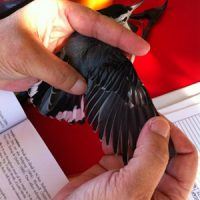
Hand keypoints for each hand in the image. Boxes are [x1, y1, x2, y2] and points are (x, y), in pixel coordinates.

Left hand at [0, 0, 148, 92]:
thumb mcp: (28, 54)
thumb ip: (58, 71)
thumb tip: (81, 85)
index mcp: (60, 13)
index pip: (97, 24)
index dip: (121, 36)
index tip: (140, 47)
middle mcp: (66, 29)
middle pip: (99, 40)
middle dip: (117, 53)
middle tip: (131, 66)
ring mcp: (65, 47)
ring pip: (91, 58)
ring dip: (102, 70)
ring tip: (117, 79)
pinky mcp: (61, 63)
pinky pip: (80, 71)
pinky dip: (87, 80)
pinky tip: (94, 88)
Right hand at [54, 117, 197, 199]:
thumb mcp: (131, 188)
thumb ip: (151, 157)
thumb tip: (160, 127)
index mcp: (167, 195)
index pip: (185, 159)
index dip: (176, 136)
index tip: (160, 122)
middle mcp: (150, 183)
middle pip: (162, 148)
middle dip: (152, 131)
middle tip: (143, 117)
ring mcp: (129, 174)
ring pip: (139, 144)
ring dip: (133, 131)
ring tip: (129, 121)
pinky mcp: (111, 168)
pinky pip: (118, 146)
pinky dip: (115, 137)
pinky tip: (112, 134)